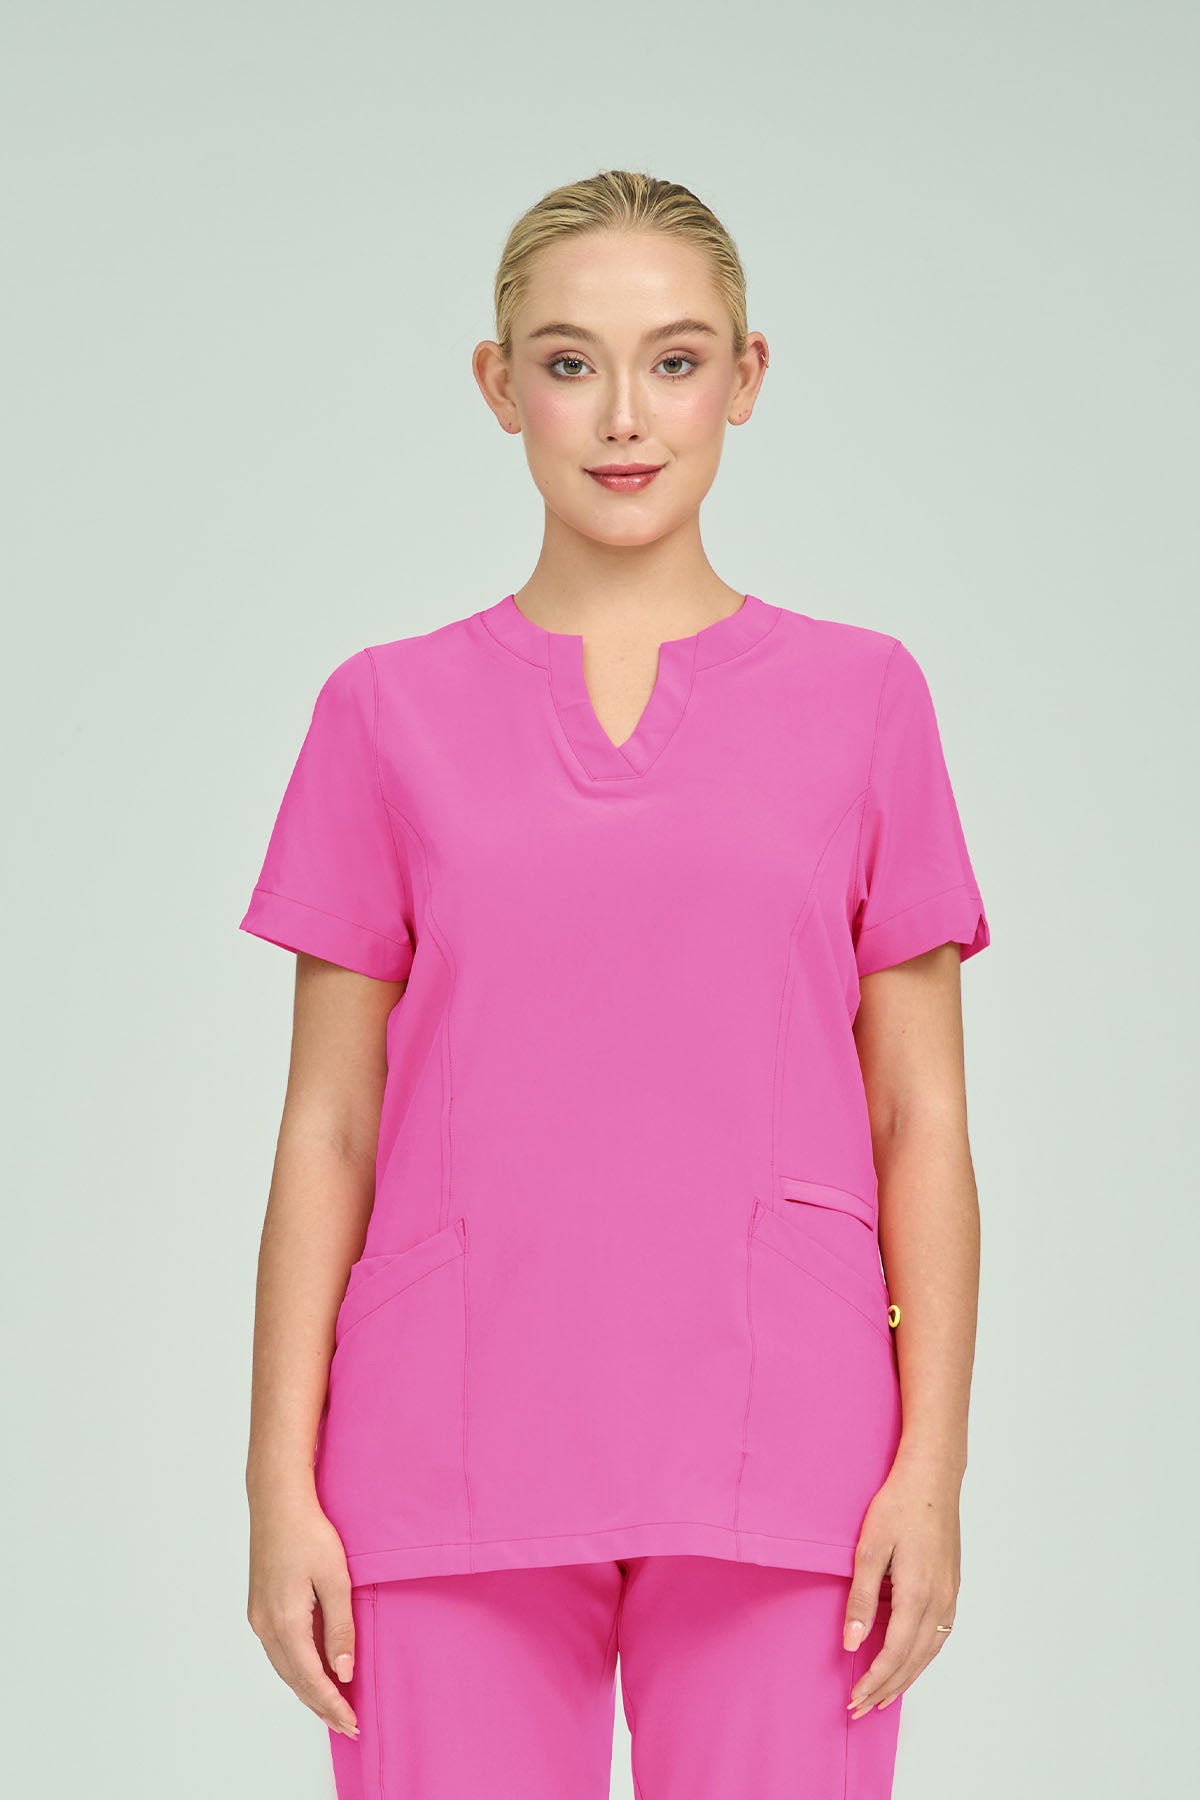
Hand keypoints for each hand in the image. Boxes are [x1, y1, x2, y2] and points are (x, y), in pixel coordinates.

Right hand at [246, 1486, 359, 1738]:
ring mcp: (259, 1618)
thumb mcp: (335, 1579)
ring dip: (307, 1690)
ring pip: (284, 1668)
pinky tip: (311, 1673)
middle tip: (346, 1725)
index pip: (310, 1678)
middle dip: (320, 1705)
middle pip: (294, 1680)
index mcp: (285, 1622)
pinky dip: (296, 1670)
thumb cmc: (308, 1533)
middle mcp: (266, 1626)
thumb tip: (343, 1673)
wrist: (277, 1503)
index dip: (331, 1704)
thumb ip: (340, 1629)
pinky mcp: (259, 1608)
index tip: (351, 1722)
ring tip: (332, 1708)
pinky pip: (278, 1652)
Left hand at [841, 1451, 961, 1717]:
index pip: (894, 1654)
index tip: (854, 1700)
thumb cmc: (898, 1506)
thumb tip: (851, 1642)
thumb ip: (861, 1599)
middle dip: (888, 1689)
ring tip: (884, 1695)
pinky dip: (923, 1657)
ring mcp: (950, 1595)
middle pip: (913, 1661)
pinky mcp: (952, 1585)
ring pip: (930, 1652)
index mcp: (917, 1595)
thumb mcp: (869, 1549)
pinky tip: (911, 1660)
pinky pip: (940, 1635)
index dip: (874, 1681)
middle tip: (862, 1709)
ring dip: (907, 1677)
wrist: (932, 1478)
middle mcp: (939, 1601)